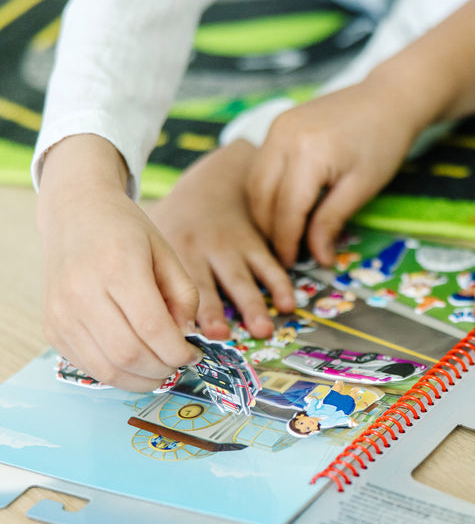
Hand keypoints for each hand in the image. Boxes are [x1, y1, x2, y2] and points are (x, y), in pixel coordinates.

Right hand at [38, 137, 202, 391]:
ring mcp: (61, 313)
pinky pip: (89, 367)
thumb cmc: (126, 232)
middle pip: (129, 355)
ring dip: (142, 379)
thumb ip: (184, 295)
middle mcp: (82, 292)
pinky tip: (135, 362)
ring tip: (160, 366)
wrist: (75, 214)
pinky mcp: (52, 328)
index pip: (152, 328)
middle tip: (178, 363)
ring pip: (107, 370)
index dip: (179, 352)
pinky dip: (118, 374)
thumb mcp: (167, 252)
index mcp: (117, 267)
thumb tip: (184, 336)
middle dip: (163, 369)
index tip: (194, 354)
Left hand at [148, 140, 295, 340]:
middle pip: (208, 286)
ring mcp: (232, 248)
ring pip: (242, 280)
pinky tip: (287, 305)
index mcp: (175, 252)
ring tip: (262, 329)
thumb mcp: (155, 238)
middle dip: (215, 313)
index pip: (176, 287)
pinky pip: (270, 266)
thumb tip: (137, 323)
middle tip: (219, 336)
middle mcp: (202, 251)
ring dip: (253, 306)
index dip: (180, 315)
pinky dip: (281, 285)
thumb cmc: (179, 222)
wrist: (215, 183)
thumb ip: (149, 276)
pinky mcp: (256, 244)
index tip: (182, 340)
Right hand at [249, 80, 417, 267]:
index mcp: (307, 152)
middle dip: (271, 232)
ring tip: (283, 236)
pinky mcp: (278, 125)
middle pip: (262, 198)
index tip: (293, 264)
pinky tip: (282, 210)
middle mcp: (283, 136)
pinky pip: (260, 167)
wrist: (387, 98)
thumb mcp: (361, 188)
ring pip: (255, 183)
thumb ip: (332, 222)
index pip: (286, 210)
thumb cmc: (382, 142)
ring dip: (264, 214)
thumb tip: (319, 258)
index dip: (287, 242)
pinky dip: (266, 193)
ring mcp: (277, 127)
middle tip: (287, 255)